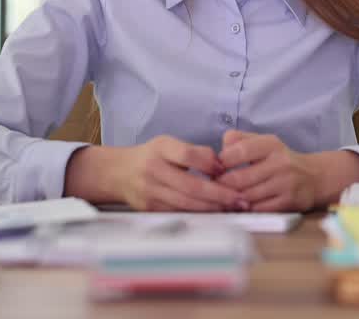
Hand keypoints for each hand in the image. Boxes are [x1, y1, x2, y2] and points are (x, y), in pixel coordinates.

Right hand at [67, 136, 242, 211]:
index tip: (225, 170)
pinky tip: (213, 213)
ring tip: (232, 208)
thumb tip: (220, 164)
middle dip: (219, 195)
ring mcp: (150, 192)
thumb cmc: (151, 156)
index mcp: (160, 149)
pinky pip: (178, 213)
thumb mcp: (168, 144)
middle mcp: (153, 170)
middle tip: (240, 199)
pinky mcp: (150, 209)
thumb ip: (194, 152)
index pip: (187, 155)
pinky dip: (198, 214)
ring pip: (186, 204)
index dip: (209, 164)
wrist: (118, 173)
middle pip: (191, 186)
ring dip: (212, 208)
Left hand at [214, 130, 322, 211]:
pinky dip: (246, 209)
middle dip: (223, 185)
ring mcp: (286, 183)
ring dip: (232, 199)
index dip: (222, 162)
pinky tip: (242, 205)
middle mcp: (280, 162)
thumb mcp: (262, 143)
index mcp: (271, 144)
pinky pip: (258, 209)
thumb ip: (238, 140)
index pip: (239, 151)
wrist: (313, 177)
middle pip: (239, 178)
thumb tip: (219, 151)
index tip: (216, 168)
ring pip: (247, 196)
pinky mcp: (289, 202)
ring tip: (226, 197)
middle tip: (216, 187)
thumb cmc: (279, 160)